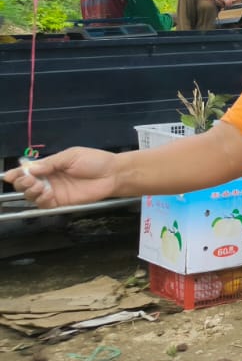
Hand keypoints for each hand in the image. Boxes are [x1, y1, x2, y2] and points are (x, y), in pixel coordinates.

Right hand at [2, 148, 119, 208]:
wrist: (112, 174)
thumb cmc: (94, 161)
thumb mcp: (71, 156)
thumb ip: (50, 163)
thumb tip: (30, 168)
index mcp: (50, 166)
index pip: (28, 171)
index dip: (17, 173)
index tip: (10, 175)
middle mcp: (48, 179)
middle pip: (25, 184)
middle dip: (22, 182)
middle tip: (29, 180)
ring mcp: (54, 191)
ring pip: (31, 195)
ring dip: (30, 191)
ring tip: (39, 185)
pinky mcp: (61, 202)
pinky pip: (44, 204)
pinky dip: (41, 200)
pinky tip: (46, 194)